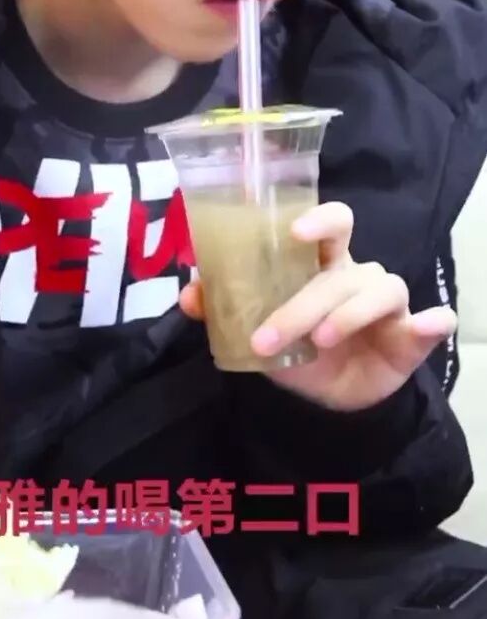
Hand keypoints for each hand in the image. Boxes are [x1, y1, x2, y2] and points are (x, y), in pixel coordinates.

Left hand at [179, 202, 455, 411]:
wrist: (328, 400)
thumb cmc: (296, 347)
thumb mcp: (256, 330)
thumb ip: (221, 307)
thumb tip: (189, 294)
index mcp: (321, 265)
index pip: (330, 224)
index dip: (318, 219)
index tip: (293, 231)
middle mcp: (355, 276)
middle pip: (346, 263)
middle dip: (310, 296)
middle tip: (274, 332)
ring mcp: (386, 306)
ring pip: (378, 290)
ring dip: (349, 314)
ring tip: (319, 342)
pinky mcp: (409, 337)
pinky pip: (426, 324)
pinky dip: (430, 323)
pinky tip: (428, 325)